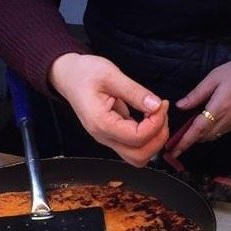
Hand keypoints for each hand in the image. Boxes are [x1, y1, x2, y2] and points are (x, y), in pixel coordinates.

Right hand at [49, 53, 168, 166]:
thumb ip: (135, 92)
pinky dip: (148, 137)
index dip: (156, 123)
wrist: (69, 76)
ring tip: (157, 116)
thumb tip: (156, 105)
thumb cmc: (85, 73)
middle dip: (158, 138)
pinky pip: (135, 147)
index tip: (161, 103)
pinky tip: (149, 117)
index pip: (137, 137)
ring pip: (138, 157)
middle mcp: (104, 137)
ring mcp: (108, 138)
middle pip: (139, 156)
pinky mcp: (113, 135)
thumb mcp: (111, 75)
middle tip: (161, 113)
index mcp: (101, 123)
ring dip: (154, 141)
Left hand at [172, 57, 230, 156]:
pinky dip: (210, 133)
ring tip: (187, 136)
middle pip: (204, 136)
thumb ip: (196, 94)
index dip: (185, 140)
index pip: (198, 129)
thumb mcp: (214, 77)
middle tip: (175, 144)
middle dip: (189, 142)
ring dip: (199, 138)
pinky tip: (204, 128)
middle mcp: (227, 119)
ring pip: (212, 136)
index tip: (174, 149)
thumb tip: (180, 106)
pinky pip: (221, 132)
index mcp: (219, 107)